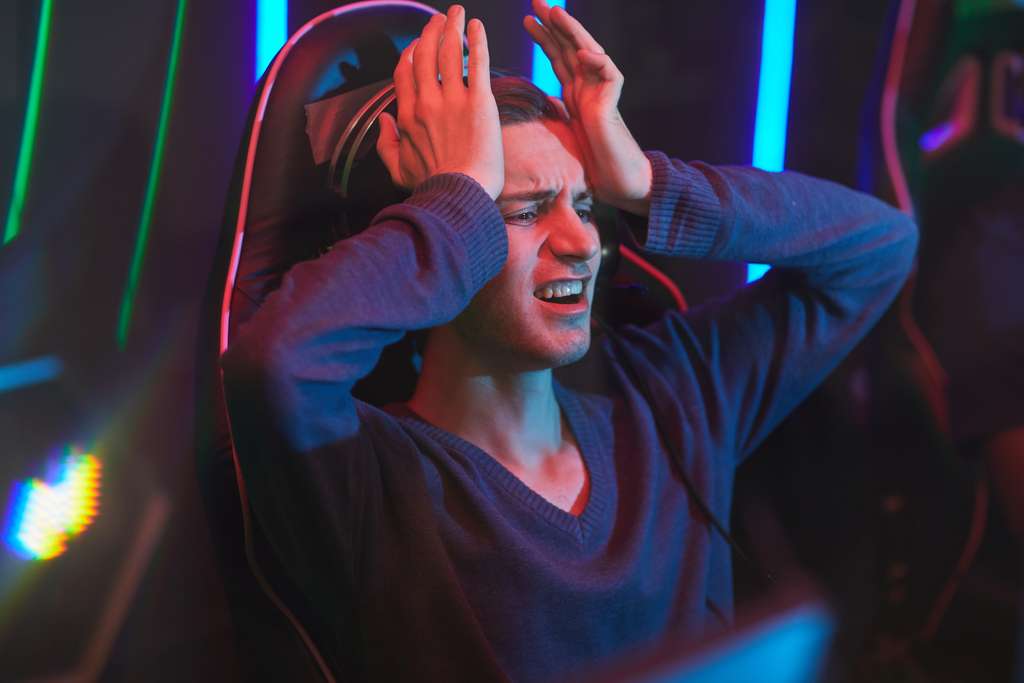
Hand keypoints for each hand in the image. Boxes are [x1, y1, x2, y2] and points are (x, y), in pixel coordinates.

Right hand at [377, 6, 503, 199]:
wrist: (460, 193)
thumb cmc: (432, 186)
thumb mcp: (399, 170)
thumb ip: (386, 145)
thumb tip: (383, 122)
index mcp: (407, 116)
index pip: (404, 73)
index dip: (410, 53)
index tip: (417, 44)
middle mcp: (427, 102)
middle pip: (425, 55)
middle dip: (431, 32)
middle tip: (440, 19)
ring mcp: (453, 100)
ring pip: (448, 53)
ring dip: (452, 28)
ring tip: (456, 13)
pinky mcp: (479, 102)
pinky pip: (477, 63)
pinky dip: (477, 41)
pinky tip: (477, 26)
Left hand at [524, 0, 651, 214]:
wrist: (614, 179)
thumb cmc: (589, 161)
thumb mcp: (562, 132)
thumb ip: (552, 114)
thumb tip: (534, 105)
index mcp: (574, 91)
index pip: (557, 56)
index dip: (543, 37)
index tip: (526, 19)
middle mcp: (588, 86)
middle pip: (571, 47)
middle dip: (554, 24)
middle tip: (536, 2)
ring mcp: (602, 92)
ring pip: (589, 52)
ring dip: (574, 32)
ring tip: (557, 14)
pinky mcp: (613, 103)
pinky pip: (609, 75)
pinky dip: (598, 63)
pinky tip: (584, 54)